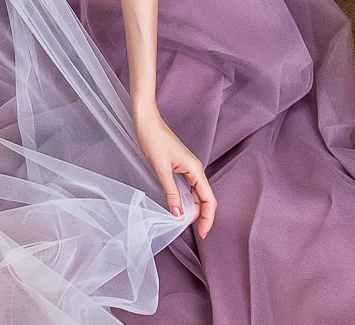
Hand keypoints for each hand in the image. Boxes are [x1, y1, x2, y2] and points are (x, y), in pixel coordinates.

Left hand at [134, 107, 215, 237]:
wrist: (146, 121)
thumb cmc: (153, 140)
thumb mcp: (161, 169)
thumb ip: (171, 192)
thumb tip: (178, 214)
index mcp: (195, 170)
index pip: (208, 200)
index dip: (208, 218)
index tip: (202, 233)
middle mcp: (196, 169)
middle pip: (205, 198)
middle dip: (202, 216)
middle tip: (194, 232)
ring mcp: (189, 168)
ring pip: (197, 193)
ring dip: (194, 209)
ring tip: (185, 223)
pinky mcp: (181, 166)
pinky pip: (189, 187)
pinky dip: (187, 199)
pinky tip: (180, 207)